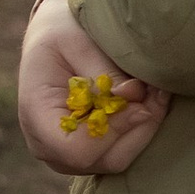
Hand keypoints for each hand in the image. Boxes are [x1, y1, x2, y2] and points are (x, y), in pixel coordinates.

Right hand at [17, 0, 168, 175]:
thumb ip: (105, 73)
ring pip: (118, 159)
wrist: (52, 38)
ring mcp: (66, 155)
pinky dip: (140, 128)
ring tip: (155, 91)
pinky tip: (150, 100)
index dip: (114, 129)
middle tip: (158, 90)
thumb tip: (134, 95)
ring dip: (144, 127)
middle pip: (104, 160)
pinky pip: (121, 151)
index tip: (137, 96)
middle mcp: (47, 145)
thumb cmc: (62, 34)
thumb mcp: (79, 42)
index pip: (76, 149)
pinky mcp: (88, 151)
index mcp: (36, 115)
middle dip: (139, 127)